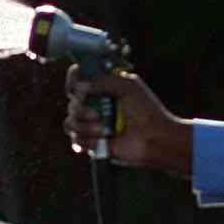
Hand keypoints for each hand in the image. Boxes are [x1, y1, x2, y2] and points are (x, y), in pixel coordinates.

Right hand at [63, 70, 194, 177]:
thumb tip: (79, 86)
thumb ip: (103, 80)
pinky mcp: (92, 143)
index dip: (73, 80)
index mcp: (102, 89)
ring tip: (104, 131)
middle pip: (71, 103)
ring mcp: (92, 125)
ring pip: (70, 122)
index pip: (78, 81)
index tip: (77, 83)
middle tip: (98, 114)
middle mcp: (94, 106)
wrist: (154, 138)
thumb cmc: (146, 110)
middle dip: (81, 109)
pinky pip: (75, 140)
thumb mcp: (127, 85)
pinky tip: (101, 141)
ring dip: (85, 127)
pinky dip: (87, 141)